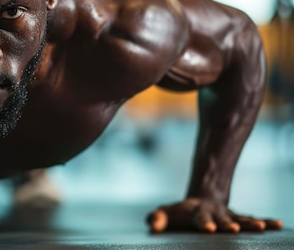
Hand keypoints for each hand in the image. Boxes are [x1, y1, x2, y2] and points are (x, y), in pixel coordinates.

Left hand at [147, 198, 282, 232]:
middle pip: (222, 220)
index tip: (209, 229)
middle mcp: (215, 214)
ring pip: (241, 219)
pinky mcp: (238, 219)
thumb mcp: (165, 213)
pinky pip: (253, 220)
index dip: (204, 223)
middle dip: (227, 224)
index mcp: (197, 214)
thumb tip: (151, 224)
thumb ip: (158, 218)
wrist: (199, 201)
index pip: (200, 219)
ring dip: (250, 224)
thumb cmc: (179, 213)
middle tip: (234, 229)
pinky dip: (265, 222)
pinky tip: (277, 224)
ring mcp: (228, 216)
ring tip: (261, 227)